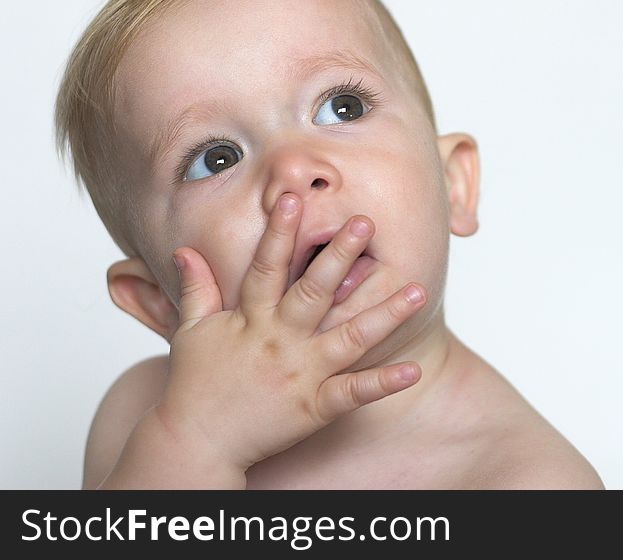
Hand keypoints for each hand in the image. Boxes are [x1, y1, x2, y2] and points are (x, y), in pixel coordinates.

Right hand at [157, 193, 425, 474]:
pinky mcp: (315, 406)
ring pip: (349, 337)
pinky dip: (383, 382)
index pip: (266, 267)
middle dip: (339, 255)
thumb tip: (185, 250)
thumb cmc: (195, 384)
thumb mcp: (192, 331)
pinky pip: (353, 392)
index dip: (279, 232)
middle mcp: (281, 340)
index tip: (293, 200)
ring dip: (385, 313)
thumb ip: (197, 288)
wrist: (196, 442)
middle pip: (314, 291)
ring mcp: (301, 373)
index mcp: (252, 318)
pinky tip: (412, 370)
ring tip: (418, 290)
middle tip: (364, 223)